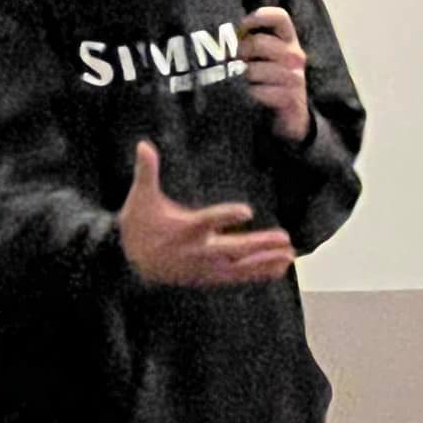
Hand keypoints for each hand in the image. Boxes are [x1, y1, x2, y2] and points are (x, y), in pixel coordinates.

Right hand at [118, 141, 293, 287]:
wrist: (133, 263)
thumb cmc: (140, 226)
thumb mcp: (141, 198)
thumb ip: (146, 172)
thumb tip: (143, 144)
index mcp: (185, 229)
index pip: (208, 221)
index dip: (226, 216)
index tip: (246, 211)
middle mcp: (198, 251)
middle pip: (233, 249)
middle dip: (259, 245)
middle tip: (284, 239)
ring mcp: (205, 267)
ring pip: (240, 267)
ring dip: (265, 262)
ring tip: (289, 256)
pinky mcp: (210, 277)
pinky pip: (238, 277)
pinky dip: (259, 274)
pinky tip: (279, 269)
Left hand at [240, 7, 310, 144]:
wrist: (291, 118)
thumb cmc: (270, 82)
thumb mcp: (265, 58)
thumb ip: (250, 42)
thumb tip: (220, 33)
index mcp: (289, 40)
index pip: (279, 17)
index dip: (259, 16)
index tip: (241, 26)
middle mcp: (295, 55)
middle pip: (258, 42)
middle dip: (238, 53)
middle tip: (230, 64)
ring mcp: (294, 77)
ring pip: (254, 69)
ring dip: (240, 78)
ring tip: (238, 83)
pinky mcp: (289, 98)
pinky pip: (258, 92)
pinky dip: (248, 95)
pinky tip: (247, 97)